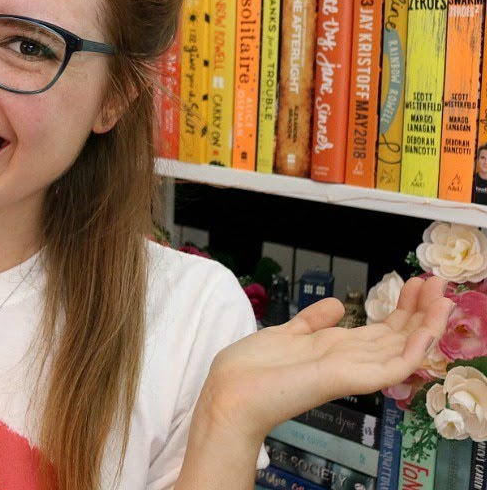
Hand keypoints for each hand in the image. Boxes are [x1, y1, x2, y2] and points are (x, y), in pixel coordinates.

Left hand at [199, 275, 453, 442]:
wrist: (230, 395)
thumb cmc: (250, 370)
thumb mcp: (285, 334)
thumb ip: (311, 322)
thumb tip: (334, 305)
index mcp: (335, 349)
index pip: (380, 329)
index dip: (402, 307)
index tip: (416, 283)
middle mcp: (349, 359)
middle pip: (397, 335)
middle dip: (421, 309)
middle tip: (440, 282)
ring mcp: (352, 370)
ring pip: (402, 349)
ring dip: (427, 324)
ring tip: (445, 298)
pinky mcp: (350, 379)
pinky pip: (392, 368)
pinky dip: (414, 350)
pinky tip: (428, 329)